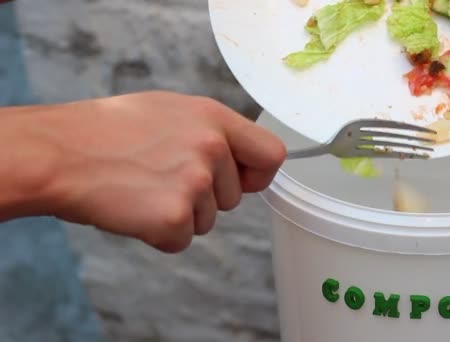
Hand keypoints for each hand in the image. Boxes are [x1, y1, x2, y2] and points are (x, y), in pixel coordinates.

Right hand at [32, 91, 285, 252]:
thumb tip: (238, 156)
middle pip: (235, 196)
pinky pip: (182, 239)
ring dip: (181, 214)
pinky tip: (135, 208)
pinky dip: (160, 234)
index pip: (272, 154)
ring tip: (144, 188)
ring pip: (208, 220)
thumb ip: (212, 132)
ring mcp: (194, 183)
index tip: (243, 181)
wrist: (61, 153)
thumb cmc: (108, 130)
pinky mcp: (173, 217)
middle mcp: (211, 148)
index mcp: (214, 118)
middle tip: (163, 178)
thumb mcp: (170, 111)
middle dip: (206, 197)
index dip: (258, 174)